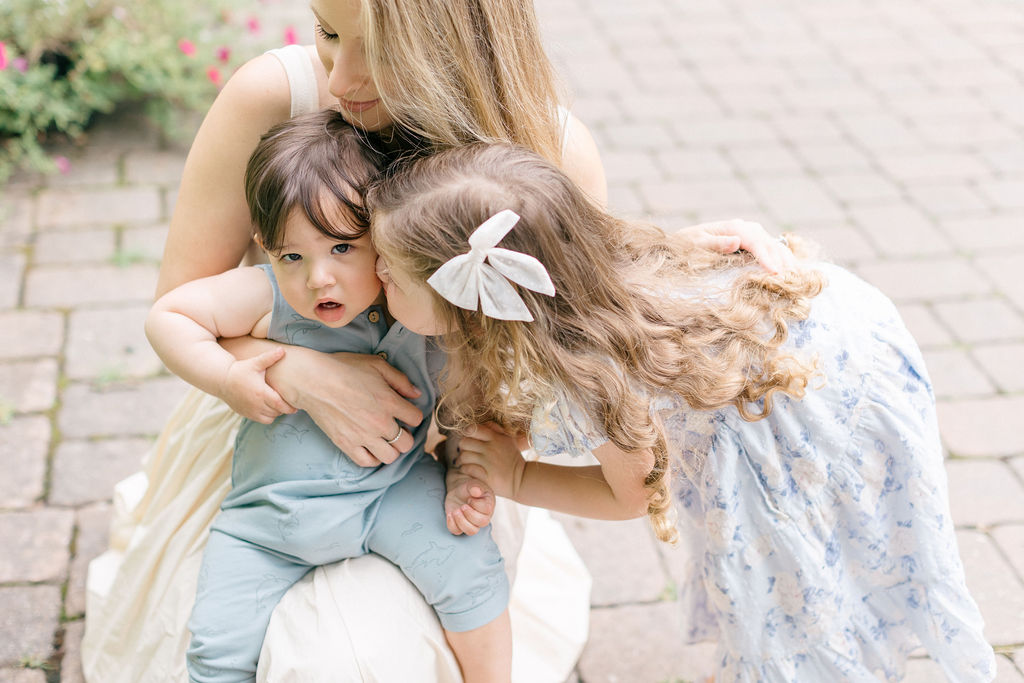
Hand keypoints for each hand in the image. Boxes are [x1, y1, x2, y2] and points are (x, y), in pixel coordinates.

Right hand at [221, 348, 295, 422]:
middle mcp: (256, 404)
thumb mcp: (255, 363)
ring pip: (270, 418)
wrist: (222, 380)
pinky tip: (269, 407)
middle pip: (277, 412)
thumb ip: (269, 358)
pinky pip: (262, 420)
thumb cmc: (240, 370)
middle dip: (284, 409)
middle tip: (291, 403)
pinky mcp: (246, 414)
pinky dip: (268, 416)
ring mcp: (250, 411)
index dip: (290, 407)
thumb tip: (282, 350)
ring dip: (276, 413)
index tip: (296, 406)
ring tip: (279, 404)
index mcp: (261, 392)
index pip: (279, 405)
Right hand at [264, 347, 423, 466]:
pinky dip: (373, 458)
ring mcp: (363, 436)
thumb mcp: (377, 364)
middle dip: (405, 435)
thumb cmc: (344, 368)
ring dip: (391, 449)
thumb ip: (401, 380)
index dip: (412, 414)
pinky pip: (367, 462)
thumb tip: (417, 393)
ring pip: (390, 457)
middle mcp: (379, 423)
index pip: (416, 418)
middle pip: (406, 443)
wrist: (312, 380)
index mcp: (389, 402)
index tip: (405, 412)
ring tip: (384, 439)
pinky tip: (371, 447)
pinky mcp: (346, 444)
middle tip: (396, 427)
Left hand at [444, 469, 494, 535]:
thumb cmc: (469, 488)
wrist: (460, 490)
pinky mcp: (460, 525)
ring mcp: (472, 523)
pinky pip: (457, 531)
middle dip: (470, 514)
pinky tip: (450, 514)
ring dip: (461, 522)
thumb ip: (475, 487)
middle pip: (482, 522)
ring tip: (455, 511)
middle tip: (462, 506)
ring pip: (471, 531)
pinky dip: (452, 524)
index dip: (477, 505)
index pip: (487, 510)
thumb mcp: (472, 484)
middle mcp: (483, 516)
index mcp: (488, 505)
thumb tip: (477, 491)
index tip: (470, 498)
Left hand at [454, 423, 525, 499]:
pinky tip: (468, 469)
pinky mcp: (486, 476)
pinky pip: (467, 469)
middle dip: (462, 447)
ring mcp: (488, 463)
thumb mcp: (508, 440)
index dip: (467, 432)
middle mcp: (491, 449)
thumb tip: (483, 423)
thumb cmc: (512, 458)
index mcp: (496, 438)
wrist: (521, 479)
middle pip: (464, 442)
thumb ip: (495, 429)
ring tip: (464, 462)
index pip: (473, 429)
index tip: (468, 437)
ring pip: (464, 456)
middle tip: (464, 451)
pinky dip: (465, 469)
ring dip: (461, 459)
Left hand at [679, 219, 795, 272]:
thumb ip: (715, 243)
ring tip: (800, 277)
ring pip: (775, 246)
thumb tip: (737, 240)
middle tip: (793, 280)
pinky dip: (784, 260)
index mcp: (733, 227)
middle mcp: (746, 229)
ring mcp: (752, 235)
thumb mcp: (696, 243)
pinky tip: (795, 271)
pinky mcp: (755, 243)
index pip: (755, 241)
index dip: (766, 257)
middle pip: (769, 243)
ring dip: (788, 261)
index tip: (775, 273)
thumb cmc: (687, 244)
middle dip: (782, 261)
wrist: (684, 241)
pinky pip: (773, 250)